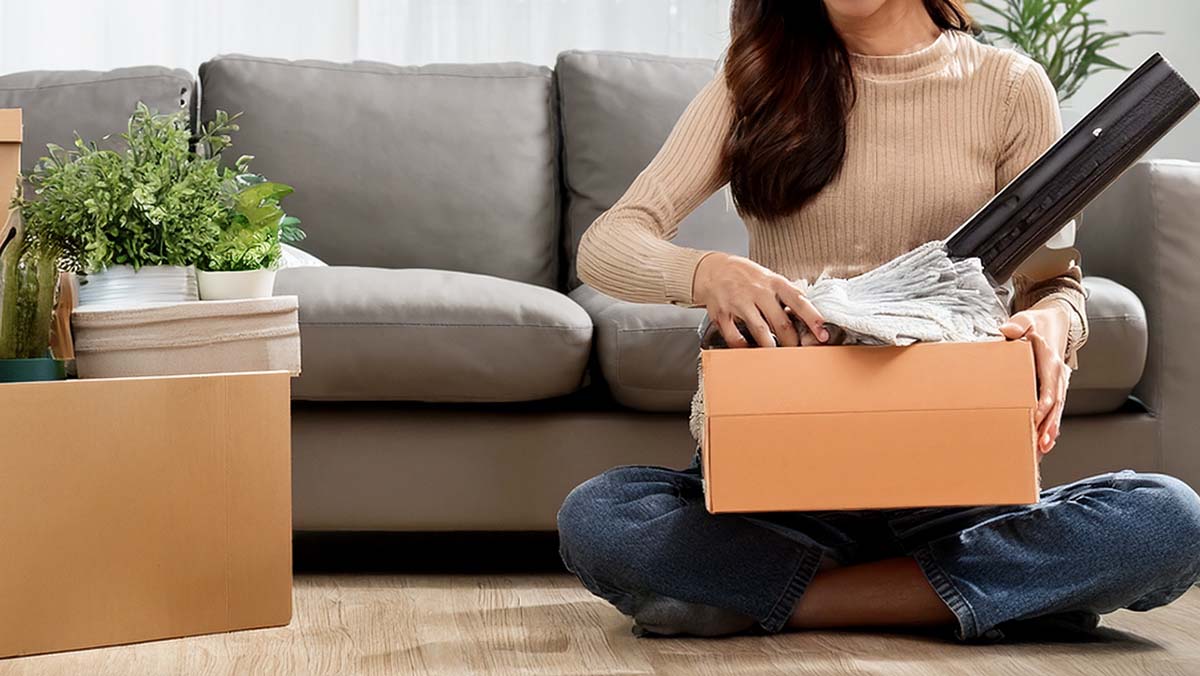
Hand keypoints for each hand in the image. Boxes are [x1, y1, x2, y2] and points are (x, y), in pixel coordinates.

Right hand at [693, 252, 826, 347]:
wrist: (712, 270)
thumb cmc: (745, 276)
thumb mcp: (769, 277)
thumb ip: (787, 293)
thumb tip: (811, 311)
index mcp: (774, 282)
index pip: (799, 300)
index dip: (813, 318)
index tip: (823, 334)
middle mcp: (758, 292)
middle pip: (781, 323)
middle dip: (792, 342)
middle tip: (798, 352)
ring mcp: (739, 303)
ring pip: (761, 332)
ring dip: (771, 347)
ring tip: (777, 354)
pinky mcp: (722, 314)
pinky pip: (735, 338)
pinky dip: (744, 348)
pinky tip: (749, 349)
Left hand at [1000, 304, 1071, 455]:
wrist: (1055, 323)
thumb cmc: (1036, 324)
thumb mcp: (1027, 319)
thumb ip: (1019, 324)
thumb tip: (1008, 330)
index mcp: (1051, 362)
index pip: (1050, 387)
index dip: (1043, 404)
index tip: (1034, 418)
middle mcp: (1057, 376)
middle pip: (1055, 406)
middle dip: (1049, 427)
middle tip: (1041, 445)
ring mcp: (1057, 385)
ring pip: (1055, 413)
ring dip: (1049, 432)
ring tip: (1041, 452)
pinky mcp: (1052, 390)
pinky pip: (1052, 411)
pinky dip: (1048, 428)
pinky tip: (1041, 445)